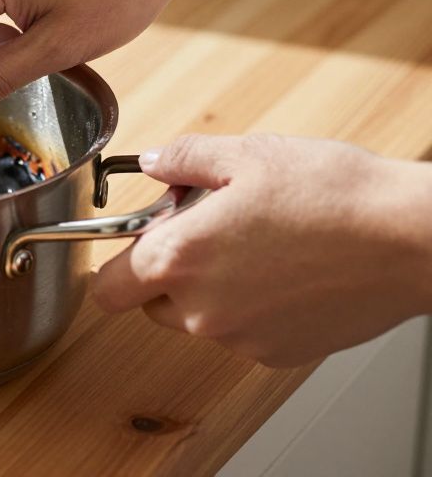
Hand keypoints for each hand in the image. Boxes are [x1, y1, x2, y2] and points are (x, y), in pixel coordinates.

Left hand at [94, 134, 431, 367]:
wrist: (410, 239)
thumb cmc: (334, 195)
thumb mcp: (247, 154)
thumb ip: (183, 159)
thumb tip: (153, 164)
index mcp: (179, 259)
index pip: (108, 287)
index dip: (120, 259)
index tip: (141, 238)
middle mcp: (201, 311)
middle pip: (150, 302)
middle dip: (169, 269)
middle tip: (211, 227)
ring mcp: (240, 339)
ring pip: (198, 317)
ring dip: (211, 288)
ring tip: (259, 244)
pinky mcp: (278, 355)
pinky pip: (243, 332)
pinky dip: (253, 307)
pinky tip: (288, 271)